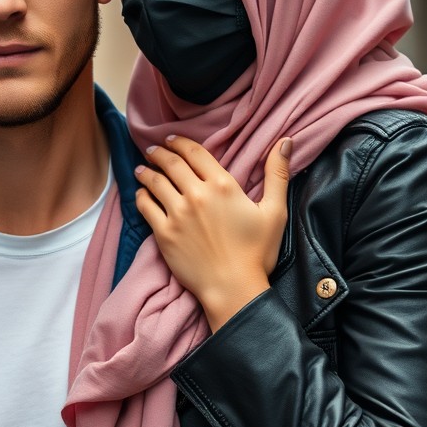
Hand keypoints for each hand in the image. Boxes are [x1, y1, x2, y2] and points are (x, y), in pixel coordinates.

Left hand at [134, 135, 291, 330]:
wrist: (233, 287)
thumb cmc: (257, 252)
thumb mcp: (275, 211)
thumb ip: (277, 174)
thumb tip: (286, 141)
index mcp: (222, 185)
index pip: (195, 153)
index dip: (180, 142)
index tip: (171, 139)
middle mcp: (196, 194)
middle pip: (171, 164)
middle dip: (159, 153)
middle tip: (152, 150)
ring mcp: (177, 214)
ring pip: (155, 182)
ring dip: (146, 172)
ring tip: (141, 169)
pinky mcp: (163, 234)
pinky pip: (145, 207)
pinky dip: (141, 196)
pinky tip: (141, 194)